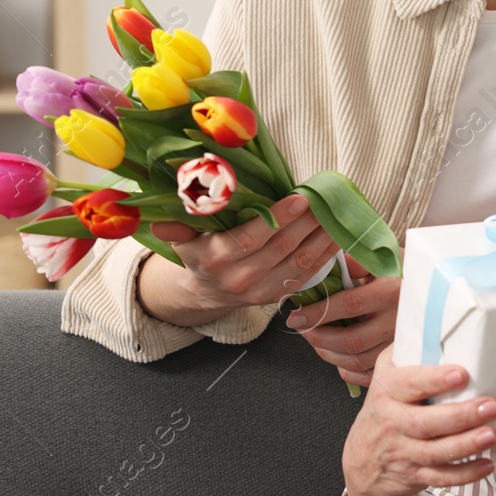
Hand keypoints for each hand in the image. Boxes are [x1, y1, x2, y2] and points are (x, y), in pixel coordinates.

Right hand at [137, 193, 338, 327]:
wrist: (205, 292)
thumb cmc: (198, 251)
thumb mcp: (182, 237)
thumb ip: (177, 225)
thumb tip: (158, 218)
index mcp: (215, 258)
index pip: (252, 238)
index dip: (278, 218)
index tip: (301, 197)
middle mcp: (239, 278)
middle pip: (282, 248)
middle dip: (308, 222)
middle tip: (326, 198)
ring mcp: (261, 291)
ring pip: (300, 263)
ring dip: (323, 238)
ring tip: (337, 214)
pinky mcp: (277, 297)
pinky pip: (308, 277)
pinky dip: (326, 256)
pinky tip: (336, 236)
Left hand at [286, 256, 400, 388]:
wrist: (437, 291)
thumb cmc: (407, 273)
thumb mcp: (386, 260)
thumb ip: (356, 263)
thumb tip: (326, 267)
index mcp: (392, 293)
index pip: (349, 305)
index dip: (318, 313)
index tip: (296, 315)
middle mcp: (398, 322)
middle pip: (351, 341)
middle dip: (319, 338)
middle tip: (303, 330)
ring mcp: (400, 345)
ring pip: (357, 361)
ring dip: (328, 354)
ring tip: (316, 341)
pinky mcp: (400, 360)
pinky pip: (369, 375)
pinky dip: (347, 370)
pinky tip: (338, 357)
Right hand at [342, 343, 495, 495]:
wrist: (362, 457)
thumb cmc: (385, 405)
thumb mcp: (387, 373)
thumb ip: (409, 349)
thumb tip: (441, 315)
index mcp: (388, 390)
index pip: (410, 383)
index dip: (435, 380)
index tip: (462, 374)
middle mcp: (392, 422)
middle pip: (426, 422)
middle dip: (461, 415)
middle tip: (492, 406)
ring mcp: (402, 451)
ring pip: (435, 452)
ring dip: (466, 445)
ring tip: (492, 434)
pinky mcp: (413, 474)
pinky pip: (439, 478)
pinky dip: (464, 475)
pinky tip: (488, 465)